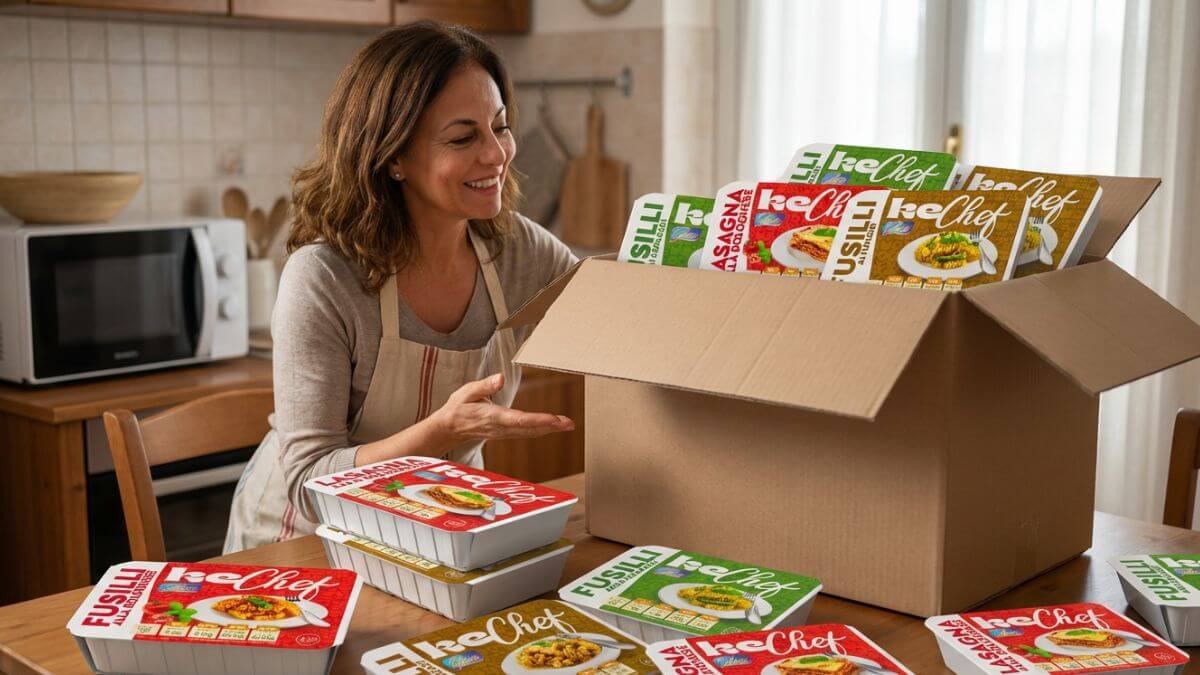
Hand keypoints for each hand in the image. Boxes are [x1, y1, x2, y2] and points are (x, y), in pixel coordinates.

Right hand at [431, 373, 574, 449]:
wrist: (449, 429)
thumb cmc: (459, 407)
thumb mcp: (467, 392)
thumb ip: (484, 386)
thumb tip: (501, 378)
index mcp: (493, 416)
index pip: (519, 419)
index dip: (538, 420)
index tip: (554, 419)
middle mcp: (501, 427)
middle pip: (529, 428)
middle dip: (550, 426)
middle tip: (570, 424)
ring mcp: (504, 433)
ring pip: (530, 432)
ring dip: (549, 429)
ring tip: (567, 425)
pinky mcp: (506, 433)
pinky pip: (526, 433)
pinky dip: (541, 429)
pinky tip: (553, 426)